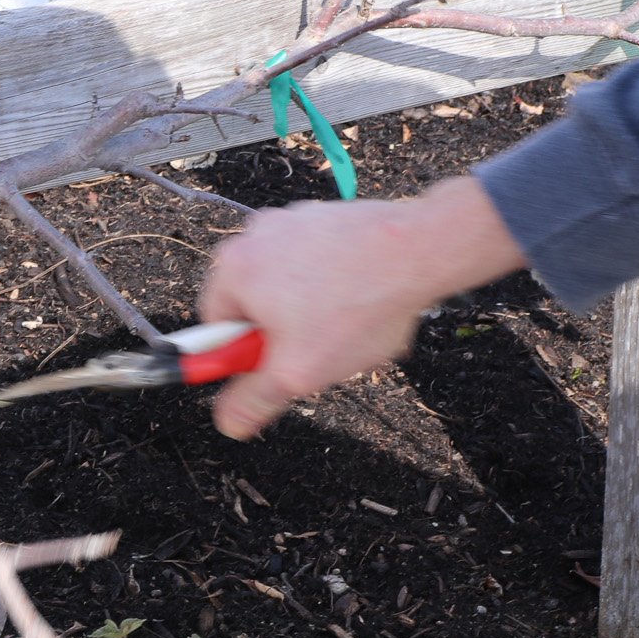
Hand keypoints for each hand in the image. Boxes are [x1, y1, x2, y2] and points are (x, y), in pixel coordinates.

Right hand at [197, 175, 524, 438]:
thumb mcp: (298, 372)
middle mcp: (254, 237)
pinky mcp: (324, 216)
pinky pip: (316, 263)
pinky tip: (363, 300)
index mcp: (232, 269)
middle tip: (317, 348)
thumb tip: (230, 421)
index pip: (216, 329)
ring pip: (287, 287)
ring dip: (311, 312)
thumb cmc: (359, 306)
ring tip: (347, 323)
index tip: (274, 364)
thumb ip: (255, 400)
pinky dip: (335, 285)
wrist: (422, 250)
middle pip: (253, 307)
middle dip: (283, 334)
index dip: (246, 356)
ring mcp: (291, 221)